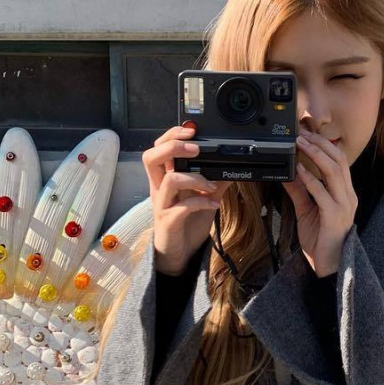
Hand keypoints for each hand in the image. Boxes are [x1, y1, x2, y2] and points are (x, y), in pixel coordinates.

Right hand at [142, 124, 233, 274]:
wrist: (179, 254)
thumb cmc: (187, 224)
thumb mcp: (204, 199)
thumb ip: (214, 182)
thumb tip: (232, 167)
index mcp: (165, 179)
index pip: (158, 149)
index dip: (170, 136)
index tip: (190, 130)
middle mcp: (159, 189)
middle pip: (151, 158)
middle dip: (173, 147)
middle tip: (196, 148)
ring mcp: (162, 205)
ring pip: (168, 181)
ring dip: (194, 178)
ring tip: (211, 184)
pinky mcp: (168, 222)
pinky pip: (181, 208)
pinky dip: (201, 203)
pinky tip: (214, 205)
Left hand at [281, 131, 356, 276]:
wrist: (329, 265)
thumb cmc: (321, 240)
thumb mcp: (307, 210)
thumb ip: (300, 192)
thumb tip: (288, 174)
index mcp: (345, 193)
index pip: (339, 161)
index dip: (325, 145)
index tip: (309, 134)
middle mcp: (348, 196)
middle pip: (338, 161)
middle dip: (320, 144)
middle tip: (302, 134)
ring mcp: (343, 206)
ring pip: (333, 172)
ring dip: (315, 155)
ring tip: (300, 144)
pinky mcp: (334, 216)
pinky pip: (322, 193)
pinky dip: (310, 179)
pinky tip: (298, 171)